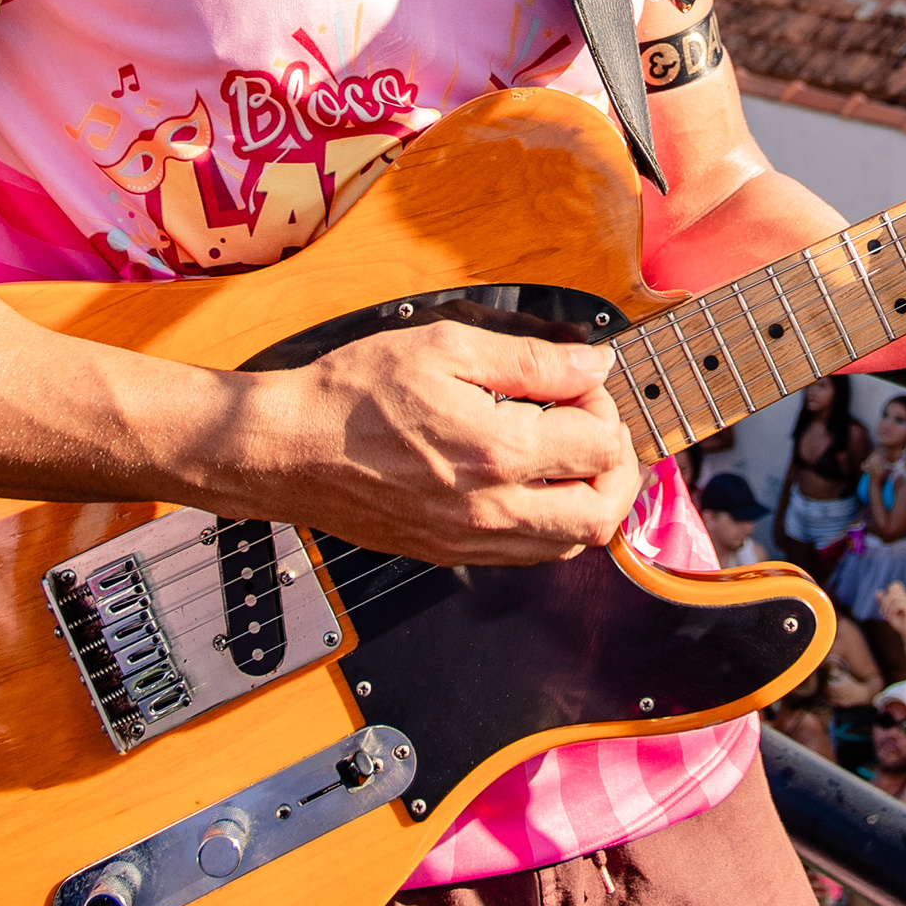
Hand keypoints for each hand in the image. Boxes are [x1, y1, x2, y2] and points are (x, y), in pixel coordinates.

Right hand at [245, 323, 644, 565]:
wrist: (288, 449)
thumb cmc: (353, 395)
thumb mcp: (446, 349)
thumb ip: (530, 362)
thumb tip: (592, 367)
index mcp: (497, 452)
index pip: (600, 448)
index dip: (605, 411)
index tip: (583, 389)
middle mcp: (491, 509)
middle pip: (601, 515)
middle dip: (617, 471)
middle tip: (598, 433)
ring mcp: (471, 540)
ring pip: (569, 546)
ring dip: (587, 502)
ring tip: (567, 457)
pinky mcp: (451, 554)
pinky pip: (527, 555)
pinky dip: (549, 525)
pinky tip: (530, 484)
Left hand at [875, 579, 905, 638]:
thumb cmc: (900, 624)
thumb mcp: (888, 612)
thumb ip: (883, 602)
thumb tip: (877, 592)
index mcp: (904, 596)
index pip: (895, 585)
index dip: (887, 593)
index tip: (885, 605)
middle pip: (893, 587)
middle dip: (885, 599)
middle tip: (884, 611)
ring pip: (893, 597)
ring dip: (887, 607)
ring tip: (887, 617)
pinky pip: (897, 604)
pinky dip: (891, 611)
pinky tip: (892, 617)